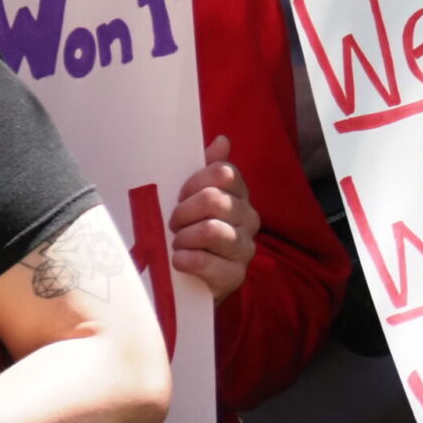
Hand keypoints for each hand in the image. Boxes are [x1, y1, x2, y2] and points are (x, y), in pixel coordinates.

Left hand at [170, 135, 258, 303]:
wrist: (192, 282)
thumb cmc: (190, 233)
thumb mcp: (193, 199)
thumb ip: (207, 169)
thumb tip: (222, 140)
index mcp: (240, 194)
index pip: (223, 173)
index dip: (194, 182)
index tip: (179, 196)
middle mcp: (249, 218)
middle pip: (214, 199)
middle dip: (184, 212)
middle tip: (173, 224)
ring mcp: (244, 248)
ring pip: (211, 230)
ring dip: (184, 238)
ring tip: (176, 245)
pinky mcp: (235, 276)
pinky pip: (208, 262)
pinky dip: (187, 260)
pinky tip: (179, 261)